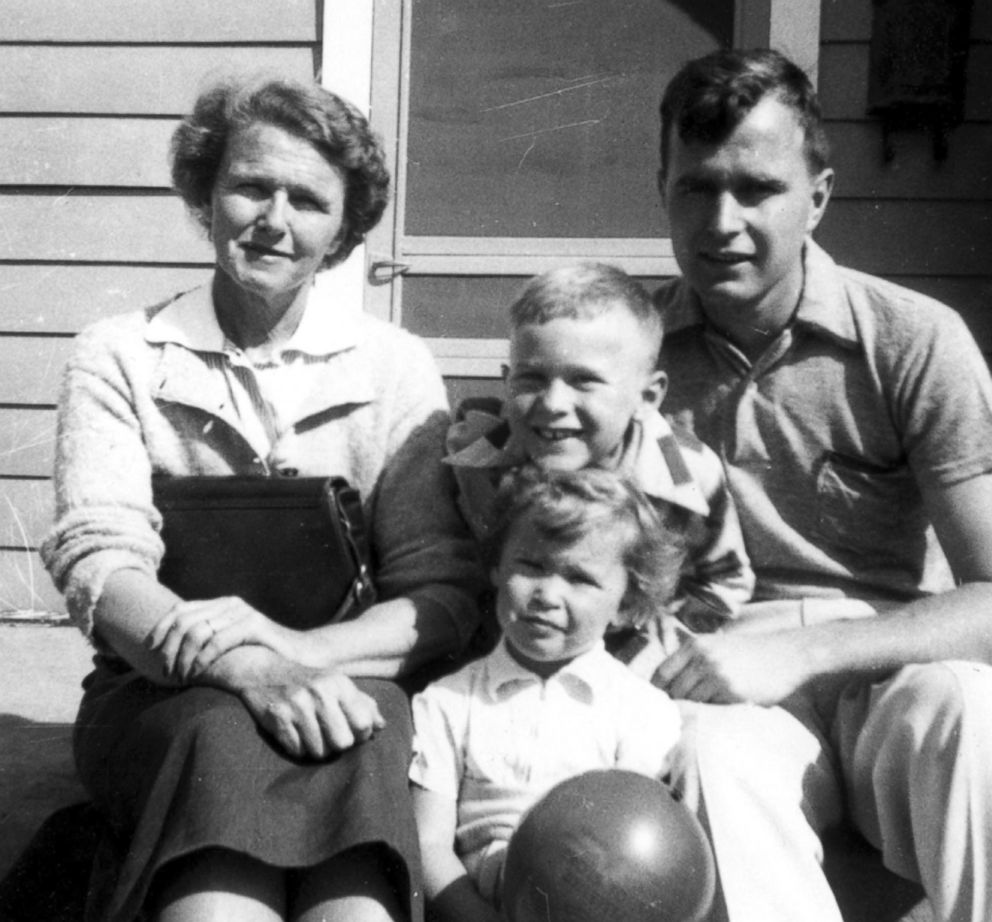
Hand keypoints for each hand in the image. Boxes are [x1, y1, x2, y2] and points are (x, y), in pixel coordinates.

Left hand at [147, 596, 298, 682]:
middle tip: (166, 672)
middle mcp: (230, 604)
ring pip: (197, 631)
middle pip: (184, 620)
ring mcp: (243, 613)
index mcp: (222, 605)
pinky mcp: (254, 626)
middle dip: (169, 648)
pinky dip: (202, 659)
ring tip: (181, 676)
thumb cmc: (261, 656)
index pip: (180, 609)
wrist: (299, 657)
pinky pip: (217, 641)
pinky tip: (198, 673)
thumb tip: (169, 653)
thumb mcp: (231, 645)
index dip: (160, 629)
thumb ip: (208, 641)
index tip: (150, 651)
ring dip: (183, 657)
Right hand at [240, 668, 385, 759]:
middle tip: (330, 735)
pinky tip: (295, 732)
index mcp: (339, 683)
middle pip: (343, 742)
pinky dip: (298, 747)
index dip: (361, 734)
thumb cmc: (307, 679)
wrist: (262, 669)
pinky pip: (297, 751)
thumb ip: (362, 703)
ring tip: (311, 732)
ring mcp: (297, 705)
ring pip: (319, 751)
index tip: (352, 731)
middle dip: (338, 744)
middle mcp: (320, 692)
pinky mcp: (277, 718)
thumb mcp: (336, 683)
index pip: (363, 724)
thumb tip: (381, 725)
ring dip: (317, 748)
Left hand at [652, 629, 814, 705]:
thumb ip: (695, 661)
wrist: (789, 654)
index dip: (658, 691)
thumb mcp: (718, 646)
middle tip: (680, 716)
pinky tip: (719, 714)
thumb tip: (670, 688)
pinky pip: (712, 709)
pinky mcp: (732, 692)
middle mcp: (703, 658)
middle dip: (676, 705)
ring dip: (695, 711)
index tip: (660, 704)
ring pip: (692, 702)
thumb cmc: (753, 653)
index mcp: (696, 645)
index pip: (661, 673)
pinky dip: (712, 714)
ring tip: (701, 717)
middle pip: (675, 691)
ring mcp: (717, 675)